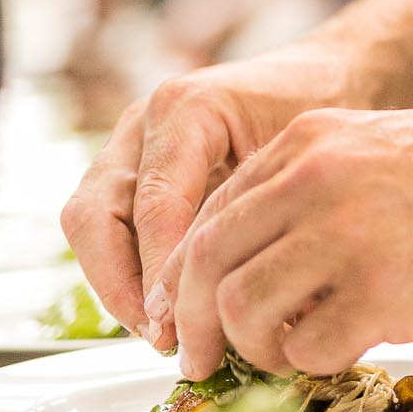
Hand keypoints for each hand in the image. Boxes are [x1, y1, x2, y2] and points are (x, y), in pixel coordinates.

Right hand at [61, 42, 362, 347]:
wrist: (324, 75)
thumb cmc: (322, 111)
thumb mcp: (305, 160)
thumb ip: (266, 215)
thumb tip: (242, 302)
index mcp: (187, 109)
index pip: (154, 204)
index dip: (160, 272)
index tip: (180, 324)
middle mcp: (145, 123)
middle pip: (94, 215)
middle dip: (120, 286)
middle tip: (161, 336)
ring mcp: (130, 145)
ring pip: (88, 224)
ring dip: (116, 285)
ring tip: (161, 333)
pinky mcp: (131, 169)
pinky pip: (105, 227)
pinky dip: (125, 272)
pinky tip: (165, 309)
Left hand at [159, 105, 412, 379]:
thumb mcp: (383, 154)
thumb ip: (315, 194)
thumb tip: (256, 267)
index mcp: (311, 139)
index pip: (211, 214)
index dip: (189, 277)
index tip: (188, 317)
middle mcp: (316, 178)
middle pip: (208, 264)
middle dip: (194, 326)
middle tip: (202, 363)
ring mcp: (347, 234)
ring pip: (244, 312)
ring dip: (258, 350)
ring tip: (293, 356)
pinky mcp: (383, 293)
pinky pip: (307, 350)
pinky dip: (313, 367)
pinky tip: (345, 355)